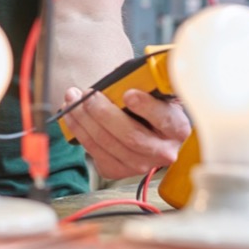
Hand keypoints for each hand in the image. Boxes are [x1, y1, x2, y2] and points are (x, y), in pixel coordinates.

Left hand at [60, 87, 189, 182]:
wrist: (149, 134)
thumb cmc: (150, 108)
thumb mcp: (155, 94)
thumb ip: (143, 85)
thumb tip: (119, 77)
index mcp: (176, 128)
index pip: (164, 119)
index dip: (145, 107)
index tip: (128, 94)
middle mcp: (163, 152)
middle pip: (130, 136)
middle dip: (103, 112)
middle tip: (87, 95)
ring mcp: (141, 165)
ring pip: (108, 144)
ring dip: (84, 120)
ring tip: (72, 100)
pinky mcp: (119, 171)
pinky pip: (95, 153)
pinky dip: (79, 132)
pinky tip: (72, 116)